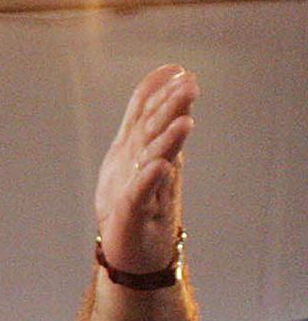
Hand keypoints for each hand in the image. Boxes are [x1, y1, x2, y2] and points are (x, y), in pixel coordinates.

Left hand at [95, 65, 195, 271]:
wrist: (132, 249)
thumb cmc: (132, 195)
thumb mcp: (131, 148)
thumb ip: (144, 112)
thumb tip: (168, 71)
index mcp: (148, 151)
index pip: (154, 119)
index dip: (164, 96)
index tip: (181, 73)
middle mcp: (153, 168)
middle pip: (161, 136)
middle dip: (173, 111)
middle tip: (190, 88)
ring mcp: (146, 191)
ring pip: (157, 162)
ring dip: (169, 142)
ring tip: (183, 123)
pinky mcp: (134, 215)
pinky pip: (140, 195)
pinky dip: (148, 180)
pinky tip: (157, 166)